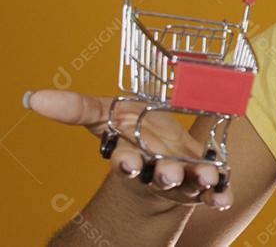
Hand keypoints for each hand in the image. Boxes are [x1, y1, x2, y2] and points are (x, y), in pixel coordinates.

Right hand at [23, 90, 233, 210]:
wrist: (161, 154)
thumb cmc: (134, 132)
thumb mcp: (107, 114)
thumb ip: (77, 107)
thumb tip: (32, 97)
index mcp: (131, 154)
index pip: (125, 160)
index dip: (126, 162)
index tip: (127, 162)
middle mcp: (156, 169)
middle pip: (158, 174)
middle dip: (162, 174)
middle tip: (166, 174)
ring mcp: (181, 178)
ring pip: (188, 182)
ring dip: (197, 180)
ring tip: (208, 177)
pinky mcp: (202, 183)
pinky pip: (213, 192)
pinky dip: (219, 195)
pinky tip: (224, 198)